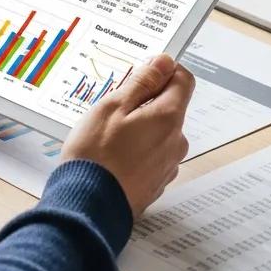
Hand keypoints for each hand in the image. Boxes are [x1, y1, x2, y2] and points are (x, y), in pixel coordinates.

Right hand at [60, 54, 193, 217]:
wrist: (87, 207)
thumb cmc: (95, 156)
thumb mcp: (113, 106)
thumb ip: (142, 82)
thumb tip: (164, 62)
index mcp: (169, 118)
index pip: (184, 80)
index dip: (164, 71)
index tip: (143, 73)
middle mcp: (176, 142)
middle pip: (170, 108)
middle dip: (146, 103)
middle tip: (114, 110)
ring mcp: (167, 166)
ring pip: (159, 134)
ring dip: (140, 129)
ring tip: (108, 138)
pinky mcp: (156, 184)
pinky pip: (151, 156)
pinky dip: (137, 152)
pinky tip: (112, 158)